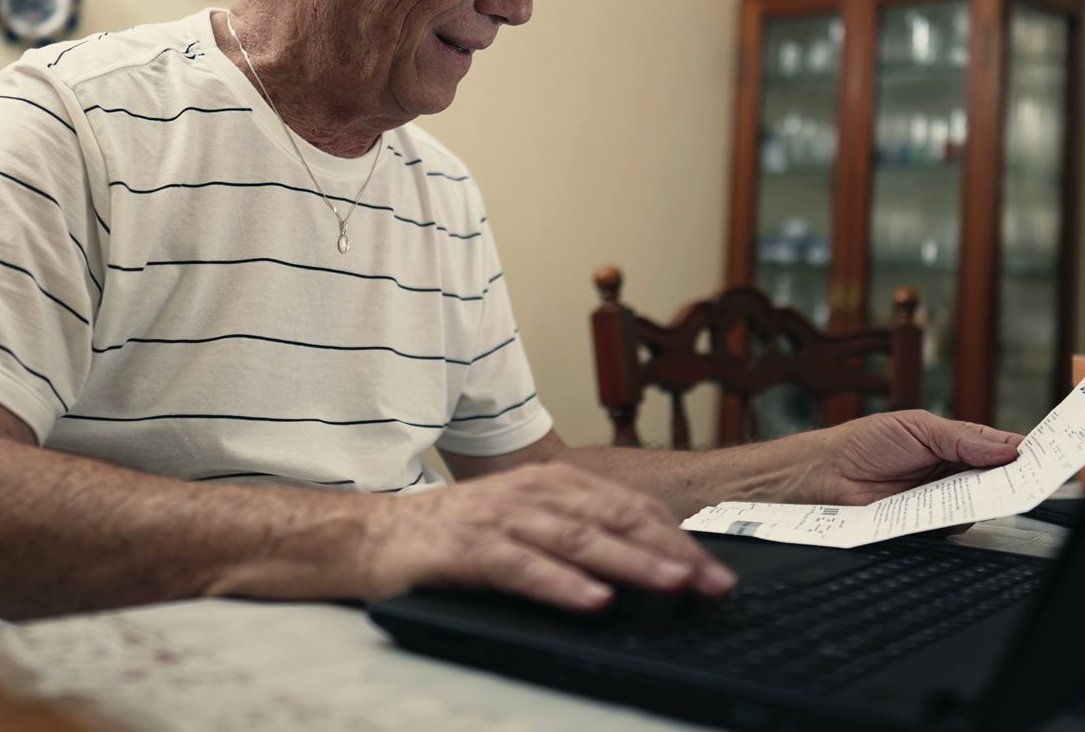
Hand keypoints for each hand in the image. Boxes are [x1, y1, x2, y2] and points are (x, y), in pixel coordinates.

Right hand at [360, 461, 736, 611]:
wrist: (370, 535)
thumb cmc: (452, 537)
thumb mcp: (525, 526)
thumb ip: (576, 536)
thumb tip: (645, 564)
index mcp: (553, 484)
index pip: (629, 507)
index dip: (676, 537)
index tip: (714, 570)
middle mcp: (532, 494)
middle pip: (615, 519)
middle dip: (670, 551)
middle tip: (712, 582)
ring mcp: (500, 518)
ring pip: (578, 540)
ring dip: (630, 562)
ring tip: (671, 583)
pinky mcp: (467, 548)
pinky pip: (522, 567)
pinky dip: (561, 584)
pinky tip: (593, 600)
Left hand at [815, 410, 1021, 506]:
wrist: (829, 472)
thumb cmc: (867, 441)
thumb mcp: (918, 427)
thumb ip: (962, 438)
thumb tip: (1006, 447)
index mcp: (956, 441)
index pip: (999, 446)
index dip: (1021, 450)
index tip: (1040, 454)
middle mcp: (953, 471)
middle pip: (996, 477)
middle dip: (1010, 476)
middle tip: (1022, 475)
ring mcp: (942, 497)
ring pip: (980, 502)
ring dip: (985, 496)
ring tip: (985, 487)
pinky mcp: (929, 522)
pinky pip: (955, 522)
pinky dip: (957, 515)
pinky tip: (950, 505)